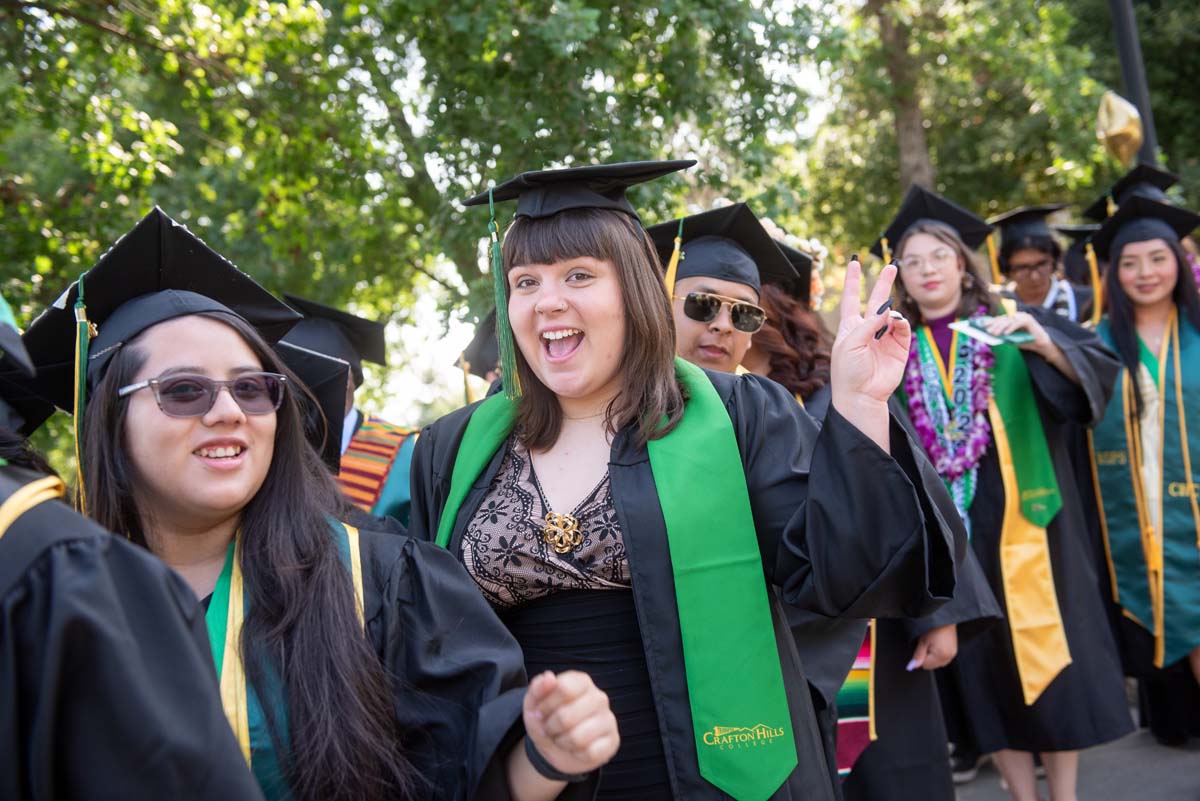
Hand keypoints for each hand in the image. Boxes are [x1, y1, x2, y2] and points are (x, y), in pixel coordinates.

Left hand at [523, 670, 618, 776]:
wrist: (555, 748)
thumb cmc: (547, 719)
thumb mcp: (534, 703)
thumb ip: (537, 687)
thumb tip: (549, 677)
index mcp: (582, 682)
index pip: (564, 688)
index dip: (546, 705)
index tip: (540, 712)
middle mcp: (599, 697)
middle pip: (566, 717)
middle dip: (550, 728)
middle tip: (550, 729)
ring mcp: (609, 719)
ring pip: (578, 738)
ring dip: (562, 743)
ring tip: (562, 738)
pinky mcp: (613, 741)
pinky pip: (590, 753)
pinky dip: (577, 754)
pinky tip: (577, 748)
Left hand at [831, 260, 911, 405]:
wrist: (861, 395)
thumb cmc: (848, 371)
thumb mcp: (850, 344)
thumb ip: (867, 325)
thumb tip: (887, 311)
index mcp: (850, 327)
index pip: (851, 299)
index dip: (852, 281)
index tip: (854, 262)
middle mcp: (868, 329)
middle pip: (876, 300)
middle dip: (883, 283)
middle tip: (892, 266)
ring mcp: (885, 338)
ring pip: (892, 314)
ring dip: (890, 311)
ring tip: (886, 318)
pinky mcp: (899, 347)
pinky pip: (903, 328)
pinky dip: (901, 322)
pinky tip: (896, 322)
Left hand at [907, 624, 957, 670]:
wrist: (943, 617)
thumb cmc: (933, 627)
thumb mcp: (922, 641)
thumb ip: (918, 656)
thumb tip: (912, 667)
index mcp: (941, 656)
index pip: (926, 666)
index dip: (920, 658)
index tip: (921, 647)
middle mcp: (949, 657)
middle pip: (933, 665)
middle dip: (927, 658)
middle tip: (927, 644)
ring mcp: (953, 654)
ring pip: (938, 662)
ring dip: (933, 656)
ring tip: (932, 643)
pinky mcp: (954, 650)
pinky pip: (944, 657)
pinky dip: (939, 654)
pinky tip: (937, 644)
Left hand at [983, 310, 1050, 351]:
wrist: (1041, 344)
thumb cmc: (1025, 341)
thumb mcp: (1012, 338)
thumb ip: (1003, 336)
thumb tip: (991, 335)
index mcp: (1013, 318)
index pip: (1000, 319)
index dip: (991, 322)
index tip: (983, 325)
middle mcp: (1017, 315)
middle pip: (1003, 319)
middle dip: (994, 325)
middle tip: (988, 331)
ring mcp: (1023, 316)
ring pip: (1009, 320)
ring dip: (1001, 327)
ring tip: (995, 334)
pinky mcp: (1029, 320)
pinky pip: (1018, 323)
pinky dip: (1011, 328)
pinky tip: (1006, 334)